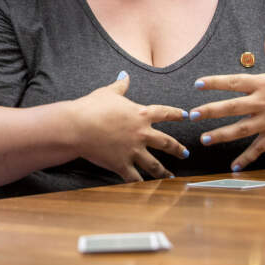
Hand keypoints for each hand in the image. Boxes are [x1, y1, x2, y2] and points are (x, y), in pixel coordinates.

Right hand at [72, 72, 188, 182]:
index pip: (165, 113)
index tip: (186, 115)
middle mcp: (142, 134)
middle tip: (185, 153)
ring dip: (164, 172)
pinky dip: (141, 185)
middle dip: (178, 149)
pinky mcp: (122, 164)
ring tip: (170, 176)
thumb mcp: (108, 92)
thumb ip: (120, 85)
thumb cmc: (91, 107)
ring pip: (154, 165)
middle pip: (167, 143)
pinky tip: (147, 189)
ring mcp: (133, 151)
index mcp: (141, 114)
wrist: (77, 126)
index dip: (177, 114)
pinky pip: (135, 178)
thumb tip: (124, 75)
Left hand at [190, 31, 264, 170]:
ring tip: (203, 140)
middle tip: (191, 115)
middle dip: (210, 111)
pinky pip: (259, 149)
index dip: (214, 82)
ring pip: (241, 130)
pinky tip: (233, 167)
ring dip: (221, 135)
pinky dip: (246, 159)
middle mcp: (264, 103)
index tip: (196, 84)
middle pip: (231, 108)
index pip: (233, 82)